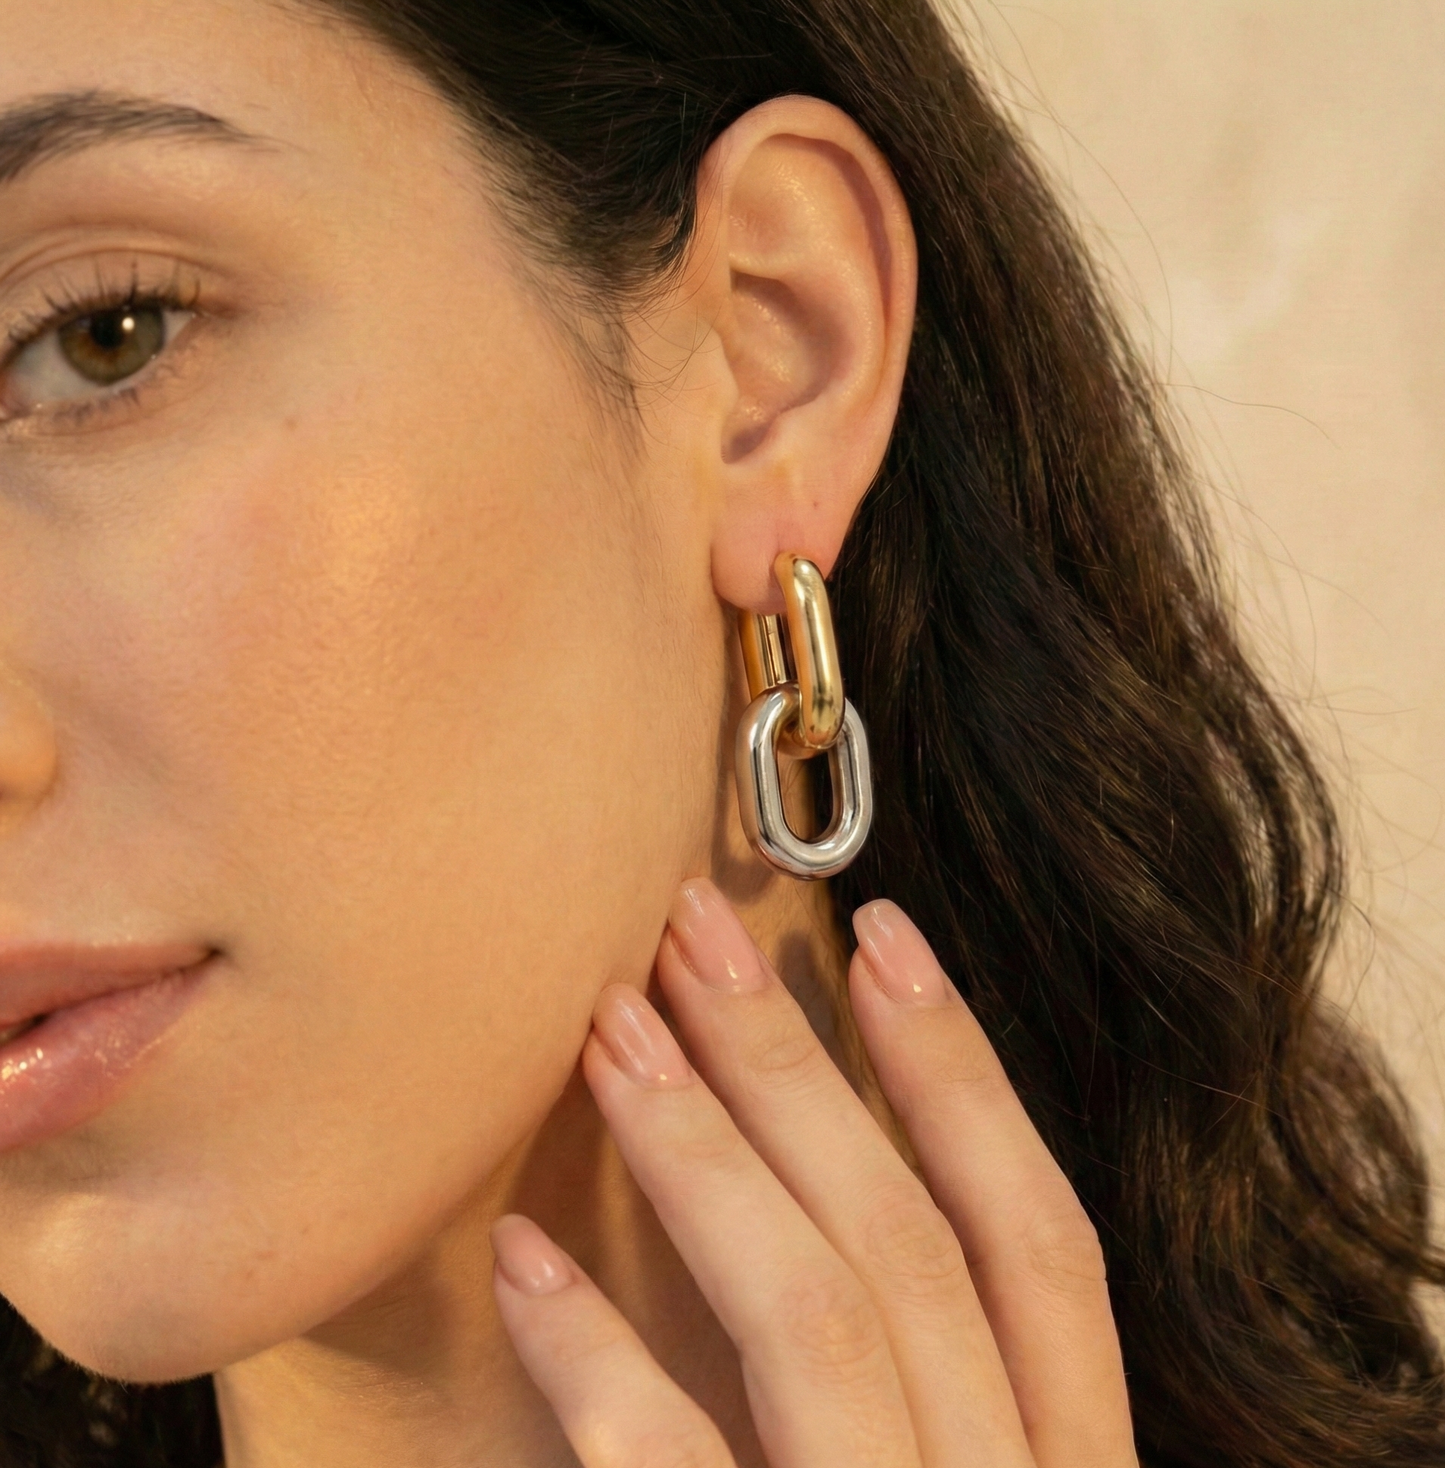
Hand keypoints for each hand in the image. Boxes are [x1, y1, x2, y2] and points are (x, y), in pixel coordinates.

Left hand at [490, 878, 1137, 1466]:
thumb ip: (931, 1374)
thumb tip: (826, 1163)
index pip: (1044, 1245)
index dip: (969, 1076)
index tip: (882, 934)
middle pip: (912, 1246)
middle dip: (800, 1070)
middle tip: (693, 932)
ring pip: (819, 1318)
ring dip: (703, 1156)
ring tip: (610, 1034)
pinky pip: (673, 1462)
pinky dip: (595, 1352)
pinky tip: (523, 1259)